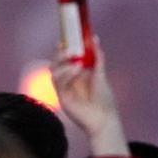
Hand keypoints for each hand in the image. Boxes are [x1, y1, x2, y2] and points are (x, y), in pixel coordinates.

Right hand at [51, 41, 129, 156]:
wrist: (104, 119)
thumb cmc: (104, 99)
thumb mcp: (101, 74)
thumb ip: (98, 57)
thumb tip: (95, 39)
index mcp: (75, 74)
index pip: (64, 59)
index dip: (62, 49)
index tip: (64, 40)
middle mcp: (67, 81)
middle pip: (55, 64)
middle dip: (59, 55)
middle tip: (68, 49)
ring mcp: (64, 89)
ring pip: (54, 72)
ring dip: (63, 64)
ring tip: (76, 62)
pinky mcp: (62, 98)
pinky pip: (58, 83)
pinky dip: (66, 74)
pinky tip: (76, 70)